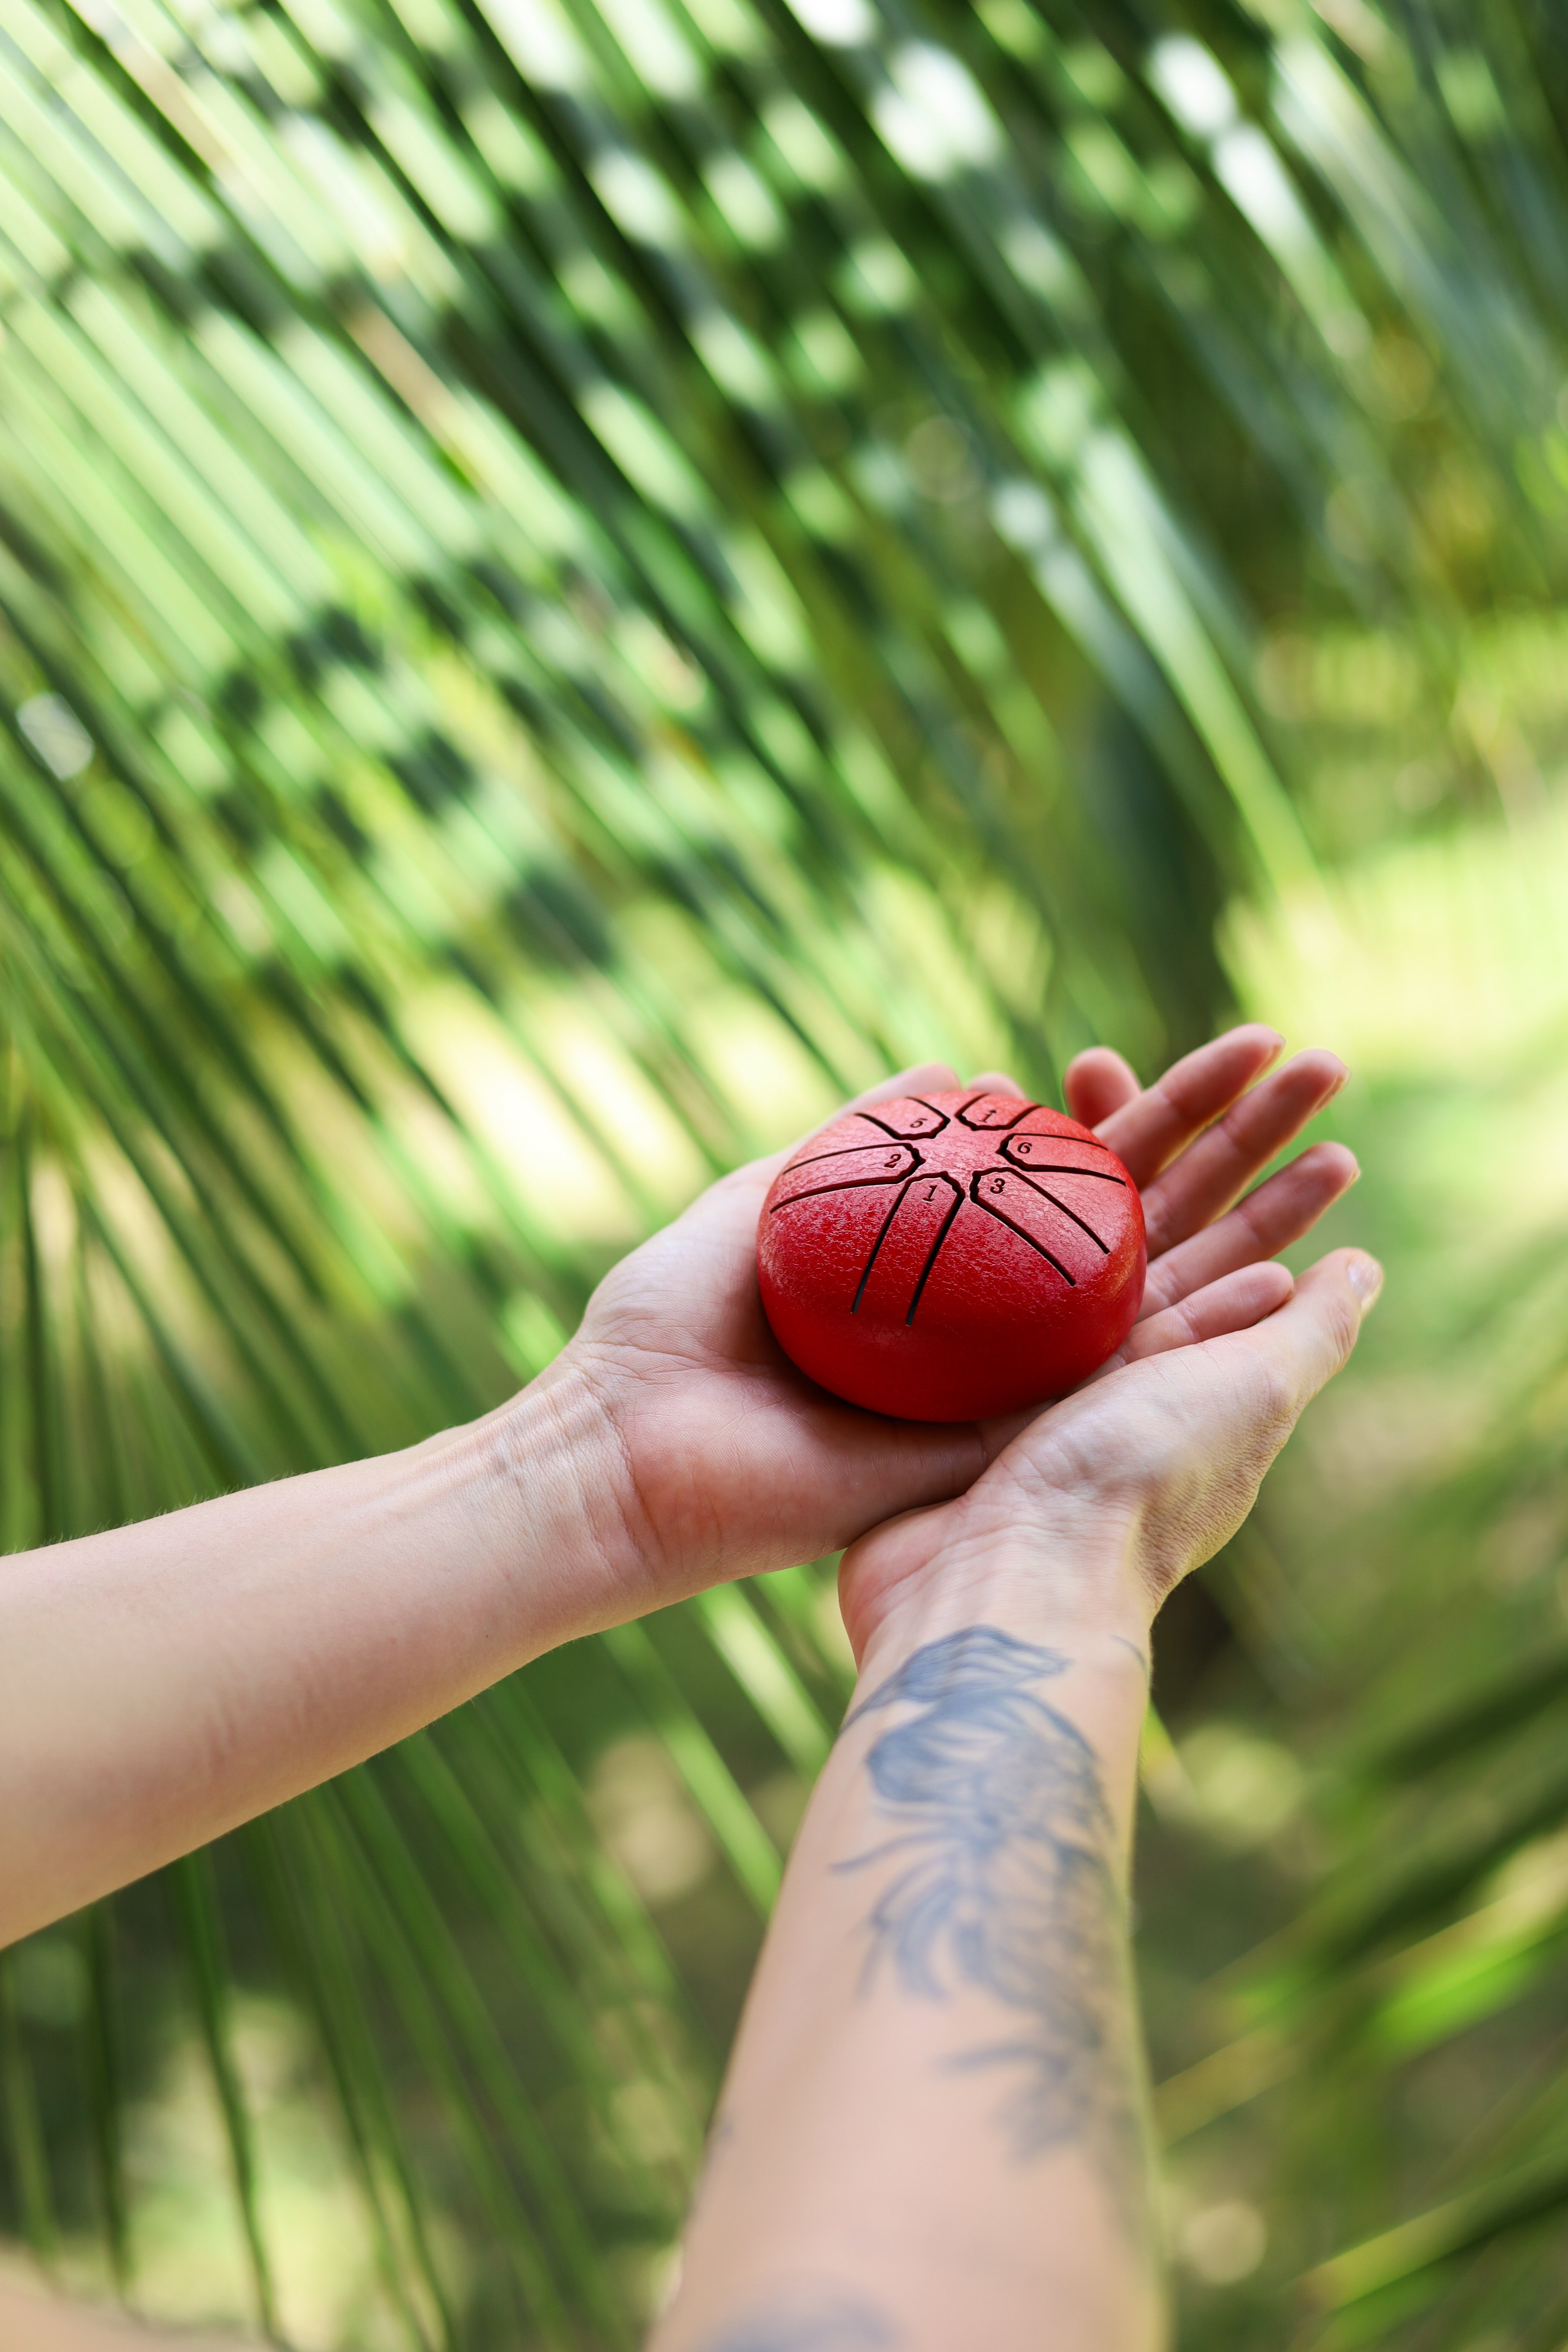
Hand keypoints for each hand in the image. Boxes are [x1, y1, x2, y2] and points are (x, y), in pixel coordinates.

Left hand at [555, 1026, 1357, 1617]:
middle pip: (1139, 1233)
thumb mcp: (764, 1199)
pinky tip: (1284, 1283)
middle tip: (1318, 1081)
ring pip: (1153, 1309)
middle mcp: (987, 1335)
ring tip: (1336, 1167)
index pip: (1075, 1184)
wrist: (620, 1449)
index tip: (1226, 1055)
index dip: (1156, 1117)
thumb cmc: (667, 1326)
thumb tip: (955, 1070)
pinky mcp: (993, 1456)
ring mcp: (1001, 1398)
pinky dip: (1203, 1339)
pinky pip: (1110, 1391)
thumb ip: (857, 1143)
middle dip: (1235, 1156)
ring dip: (1255, 1234)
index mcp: (945, 1279)